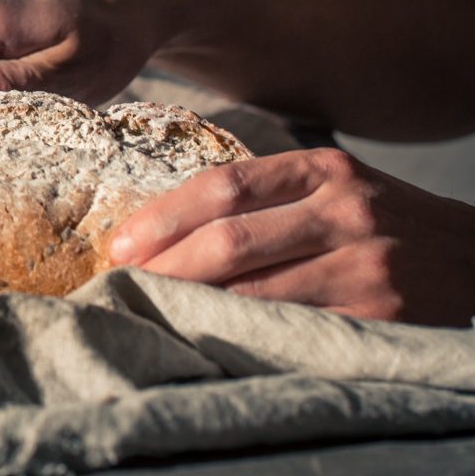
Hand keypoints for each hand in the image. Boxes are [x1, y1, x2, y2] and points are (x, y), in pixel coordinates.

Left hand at [109, 148, 474, 326]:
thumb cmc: (384, 224)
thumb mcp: (335, 188)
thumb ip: (266, 197)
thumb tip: (166, 229)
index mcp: (325, 170)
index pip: (223, 186)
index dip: (162, 216)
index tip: (120, 243)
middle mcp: (345, 210)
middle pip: (229, 239)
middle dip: (164, 266)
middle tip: (123, 284)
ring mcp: (364, 264)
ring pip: (252, 289)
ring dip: (191, 304)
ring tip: (151, 310)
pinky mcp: (377, 315)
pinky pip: (286, 327)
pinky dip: (238, 332)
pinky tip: (206, 336)